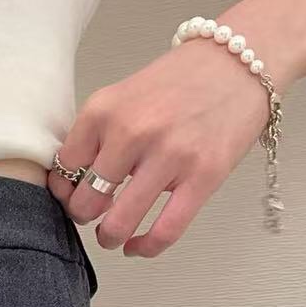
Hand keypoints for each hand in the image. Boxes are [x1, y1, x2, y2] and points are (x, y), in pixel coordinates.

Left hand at [48, 37, 276, 256]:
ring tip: (112, 236)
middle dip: (86, 216)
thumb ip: (98, 137)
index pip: (64, 168)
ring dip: (110, 237)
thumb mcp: (125, 97)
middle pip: (86, 202)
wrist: (241, 59)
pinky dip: (146, 247)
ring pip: (119, 223)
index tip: (72, 196)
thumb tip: (73, 186)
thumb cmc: (182, 81)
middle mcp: (132, 132)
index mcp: (104, 110)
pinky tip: (138, 247)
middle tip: (95, 216)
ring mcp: (169, 155)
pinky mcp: (203, 176)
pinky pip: (165, 231)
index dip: (64, 190)